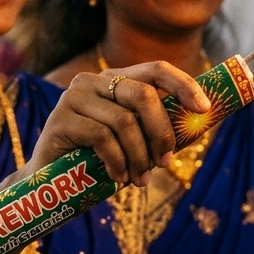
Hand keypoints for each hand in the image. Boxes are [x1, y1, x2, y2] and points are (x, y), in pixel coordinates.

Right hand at [29, 62, 210, 186]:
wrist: (49, 185)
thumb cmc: (98, 161)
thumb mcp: (133, 142)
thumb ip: (160, 131)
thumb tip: (202, 126)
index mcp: (115, 79)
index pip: (156, 69)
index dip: (184, 85)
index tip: (204, 108)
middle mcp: (92, 81)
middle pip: (143, 95)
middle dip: (162, 132)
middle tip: (166, 162)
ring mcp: (73, 97)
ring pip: (125, 121)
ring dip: (140, 156)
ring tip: (140, 179)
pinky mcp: (60, 120)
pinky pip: (103, 138)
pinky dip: (118, 162)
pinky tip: (118, 178)